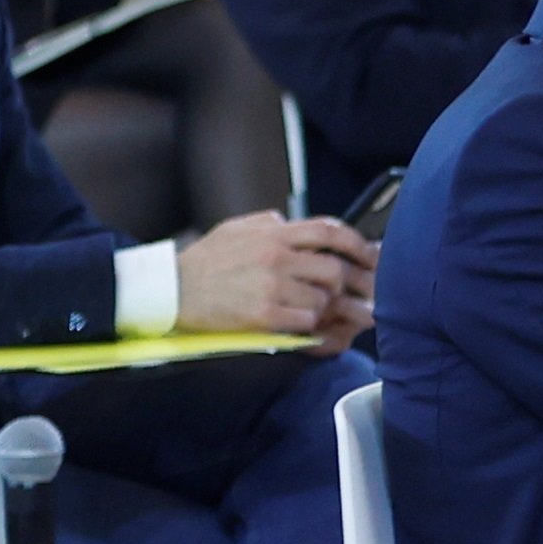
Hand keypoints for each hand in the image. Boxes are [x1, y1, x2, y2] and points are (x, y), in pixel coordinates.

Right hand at [177, 210, 373, 337]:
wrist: (170, 291)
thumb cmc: (203, 261)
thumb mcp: (235, 228)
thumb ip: (268, 222)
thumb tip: (291, 219)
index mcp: (273, 234)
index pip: (330, 231)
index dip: (358, 244)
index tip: (372, 256)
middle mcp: (276, 257)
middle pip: (334, 269)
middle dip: (342, 284)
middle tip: (343, 293)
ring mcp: (271, 286)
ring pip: (322, 298)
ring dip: (321, 306)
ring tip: (307, 308)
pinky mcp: (264, 315)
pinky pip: (305, 321)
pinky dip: (305, 324)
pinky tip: (292, 322)